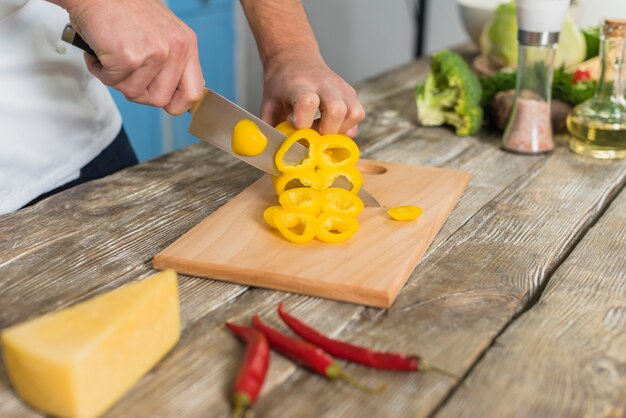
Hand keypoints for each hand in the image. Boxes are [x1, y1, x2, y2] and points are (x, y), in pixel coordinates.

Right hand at [59, 0, 203, 114]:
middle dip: (139, 92)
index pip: (194, 93)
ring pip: (135, 93)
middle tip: (127, 73)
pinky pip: (113, 82)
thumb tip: (176, 90)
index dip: (177, 104)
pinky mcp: (129, 58)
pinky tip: (101, 51)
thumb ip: (172, 60)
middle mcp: (175, 49)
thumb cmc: (123, 8)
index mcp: (186, 44)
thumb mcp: (162, 31)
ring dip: (117, 79)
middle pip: (161, 100)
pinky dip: (100, 71)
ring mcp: (154, 54)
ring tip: (112, 54)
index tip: (165, 103)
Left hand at [260, 50, 364, 136]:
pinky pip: (358, 115)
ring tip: (324, 129)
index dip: (302, 122)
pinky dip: (348, 126)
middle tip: (314, 133)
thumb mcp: (268, 105)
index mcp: (300, 85)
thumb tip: (275, 158)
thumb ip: (271, 130)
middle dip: (327, 131)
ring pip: (355, 113)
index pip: (308, 102)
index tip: (293, 124)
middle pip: (337, 110)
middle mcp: (324, 84)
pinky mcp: (351, 93)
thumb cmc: (280, 86)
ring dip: (341, 129)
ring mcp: (341, 88)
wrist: (294, 59)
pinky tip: (332, 125)